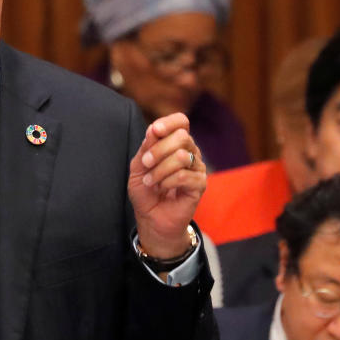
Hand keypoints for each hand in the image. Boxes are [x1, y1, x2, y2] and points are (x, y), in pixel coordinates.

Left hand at [128, 113, 206, 258]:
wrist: (152, 218)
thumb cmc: (146, 191)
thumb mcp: (139, 167)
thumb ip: (146, 148)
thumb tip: (153, 129)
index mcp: (176, 143)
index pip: (181, 121)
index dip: (169, 122)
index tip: (154, 131)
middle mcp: (190, 152)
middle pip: (182, 136)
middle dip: (159, 149)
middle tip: (146, 163)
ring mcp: (197, 168)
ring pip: (183, 156)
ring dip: (160, 169)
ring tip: (150, 181)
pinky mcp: (200, 185)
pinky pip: (184, 175)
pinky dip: (167, 181)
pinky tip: (161, 188)